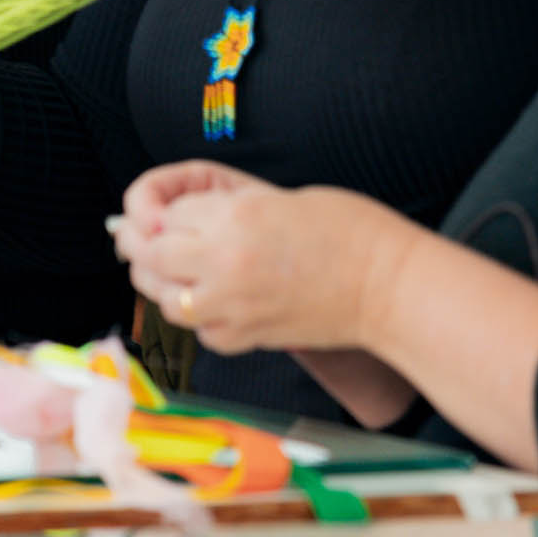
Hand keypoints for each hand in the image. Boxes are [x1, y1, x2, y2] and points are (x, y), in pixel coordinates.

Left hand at [115, 168, 417, 355]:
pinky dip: (200, 320)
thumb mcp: (279, 200)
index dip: (167, 213)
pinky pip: (200, 331)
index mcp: (235, 214)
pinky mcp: (248, 336)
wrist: (391, 287)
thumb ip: (227, 210)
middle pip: (151, 253)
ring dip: (164, 284)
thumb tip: (182, 221)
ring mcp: (232, 302)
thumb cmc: (351, 233)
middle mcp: (224, 258)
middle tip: (149, 243)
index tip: (172, 216)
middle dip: (146, 245)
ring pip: (165, 297)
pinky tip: (215, 306)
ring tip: (176, 274)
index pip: (167, 212)